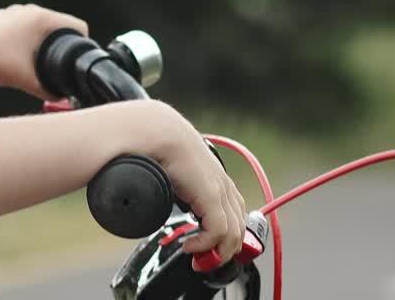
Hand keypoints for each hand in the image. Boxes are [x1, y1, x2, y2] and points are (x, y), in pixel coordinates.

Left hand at [0, 3, 88, 100]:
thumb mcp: (30, 82)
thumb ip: (52, 92)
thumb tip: (65, 98)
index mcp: (42, 19)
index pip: (77, 24)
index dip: (84, 41)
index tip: (81, 56)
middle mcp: (29, 10)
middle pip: (59, 22)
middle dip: (64, 39)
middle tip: (64, 60)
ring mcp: (14, 11)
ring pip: (41, 21)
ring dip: (46, 35)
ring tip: (46, 55)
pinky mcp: (2, 16)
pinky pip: (25, 22)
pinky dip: (30, 33)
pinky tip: (27, 48)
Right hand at [154, 107, 246, 263]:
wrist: (156, 131)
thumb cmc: (160, 149)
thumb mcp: (176, 177)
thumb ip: (182, 193)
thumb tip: (168, 209)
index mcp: (217, 182)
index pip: (236, 217)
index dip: (226, 240)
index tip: (207, 253)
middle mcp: (223, 187)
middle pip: (238, 230)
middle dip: (222, 253)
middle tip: (201, 262)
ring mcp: (219, 190)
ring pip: (232, 234)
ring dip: (215, 252)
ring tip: (195, 257)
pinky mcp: (211, 194)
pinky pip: (218, 231)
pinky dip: (205, 244)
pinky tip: (189, 245)